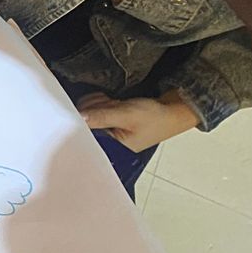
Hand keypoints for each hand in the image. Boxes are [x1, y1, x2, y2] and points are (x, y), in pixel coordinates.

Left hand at [77, 92, 198, 152]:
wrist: (172, 110)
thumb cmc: (156, 118)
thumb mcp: (127, 116)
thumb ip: (102, 117)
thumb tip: (79, 117)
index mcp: (112, 150)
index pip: (84, 137)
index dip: (86, 119)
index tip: (96, 109)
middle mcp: (106, 143)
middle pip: (83, 122)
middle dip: (96, 108)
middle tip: (114, 106)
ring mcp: (106, 130)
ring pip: (86, 113)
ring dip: (99, 103)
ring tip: (117, 104)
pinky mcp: (107, 120)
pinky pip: (93, 109)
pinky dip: (101, 102)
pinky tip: (114, 102)